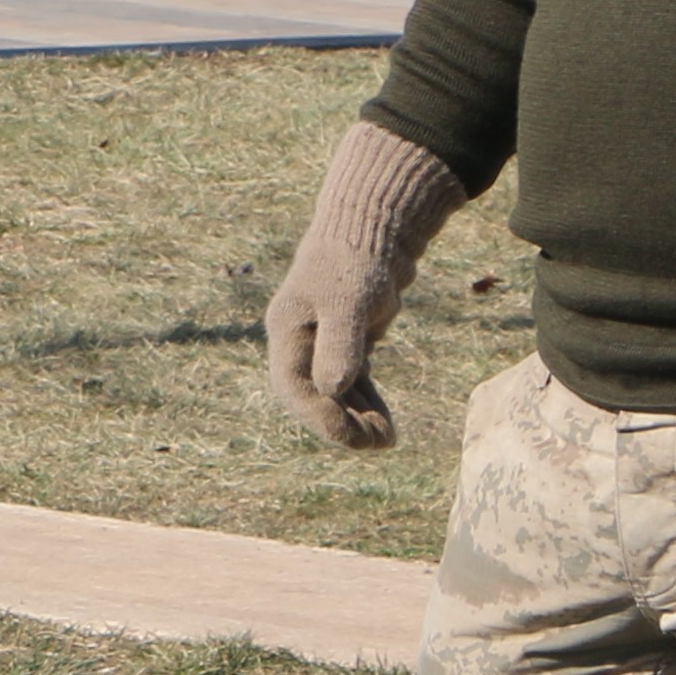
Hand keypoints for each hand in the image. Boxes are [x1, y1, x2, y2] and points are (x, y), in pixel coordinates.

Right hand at [264, 120, 467, 452]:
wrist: (374, 228)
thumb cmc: (357, 261)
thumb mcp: (349, 302)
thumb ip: (340, 345)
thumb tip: (332, 390)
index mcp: (288, 330)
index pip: (294, 386)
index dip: (319, 417)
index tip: (351, 438)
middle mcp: (299, 340)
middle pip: (311, 396)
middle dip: (341, 424)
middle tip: (376, 445)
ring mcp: (321, 342)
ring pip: (334, 393)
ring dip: (357, 419)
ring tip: (388, 442)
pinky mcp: (345, 341)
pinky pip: (352, 382)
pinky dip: (367, 403)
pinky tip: (388, 425)